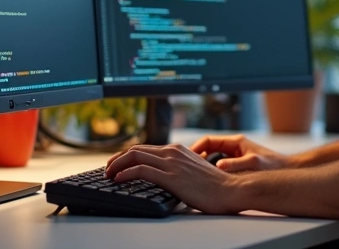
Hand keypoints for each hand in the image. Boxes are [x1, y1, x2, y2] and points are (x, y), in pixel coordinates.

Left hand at [105, 144, 242, 213]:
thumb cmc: (215, 185)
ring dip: (116, 165)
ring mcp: (171, 163)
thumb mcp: (193, 170)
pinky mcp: (171, 177)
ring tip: (108, 174)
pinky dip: (125, 173)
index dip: (127, 155)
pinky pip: (141, 170)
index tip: (117, 164)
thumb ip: (178, 167)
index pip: (144, 148)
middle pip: (135, 149)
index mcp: (177, 149)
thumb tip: (164, 174)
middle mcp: (172, 152)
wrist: (230, 190)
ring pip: (134, 156)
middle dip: (117, 158)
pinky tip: (118, 179)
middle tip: (107, 168)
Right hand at [189, 134, 290, 172]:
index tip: (187, 158)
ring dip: (204, 168)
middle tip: (186, 170)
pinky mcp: (238, 168)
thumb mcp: (252, 164)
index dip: (196, 148)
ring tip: (195, 178)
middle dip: (197, 159)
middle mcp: (234, 148)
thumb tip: (218, 168)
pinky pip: (220, 170)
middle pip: (208, 151)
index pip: (208, 141)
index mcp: (235, 142)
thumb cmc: (273, 165)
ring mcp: (235, 158)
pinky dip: (213, 175)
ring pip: (213, 161)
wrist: (288, 172)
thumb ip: (235, 165)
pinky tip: (209, 185)